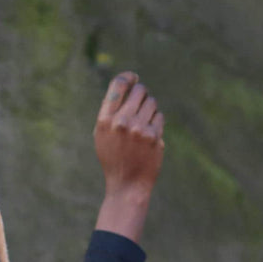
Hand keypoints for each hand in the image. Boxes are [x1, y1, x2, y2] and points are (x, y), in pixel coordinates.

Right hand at [93, 71, 163, 197]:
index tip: (134, 78)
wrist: (127, 184)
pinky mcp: (154, 136)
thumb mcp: (102, 135)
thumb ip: (111, 112)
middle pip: (139, 90)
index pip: (118, 85)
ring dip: (150, 109)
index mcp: (104, 120)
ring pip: (152, 102)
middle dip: (142, 94)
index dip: (128, 77)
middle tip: (141, 103)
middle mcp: (121, 122)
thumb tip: (127, 86)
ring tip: (143, 124)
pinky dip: (156, 123)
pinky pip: (159, 116)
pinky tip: (149, 136)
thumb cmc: (114, 157)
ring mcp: (139, 129)